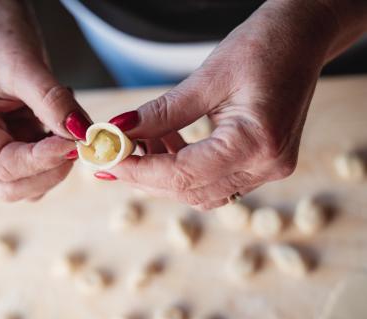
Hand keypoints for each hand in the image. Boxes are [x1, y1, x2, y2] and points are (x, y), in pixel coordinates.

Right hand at [0, 1, 90, 200]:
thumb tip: (83, 134)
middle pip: (12, 186)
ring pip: (28, 184)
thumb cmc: (0, 38)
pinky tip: (62, 122)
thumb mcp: (26, 65)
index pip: (2, 164)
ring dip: (57, 164)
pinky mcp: (13, 147)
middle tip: (77, 142)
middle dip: (50, 170)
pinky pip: (39, 168)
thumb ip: (53, 102)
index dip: (42, 159)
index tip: (75, 143)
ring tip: (67, 123)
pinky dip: (59, 154)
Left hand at [102, 0, 342, 209]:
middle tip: (114, 156)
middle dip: (145, 176)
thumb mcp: (207, 78)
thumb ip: (162, 113)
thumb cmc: (263, 46)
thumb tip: (119, 131)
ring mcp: (268, 169)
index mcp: (256, 143)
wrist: (302, 38)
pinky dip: (185, 170)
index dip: (139, 171)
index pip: (183, 174)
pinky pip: (215, 180)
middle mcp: (266, 166)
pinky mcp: (264, 165)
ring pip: (200, 191)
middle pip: (190, 190)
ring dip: (164, 175)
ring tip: (140, 144)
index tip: (106, 161)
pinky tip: (168, 145)